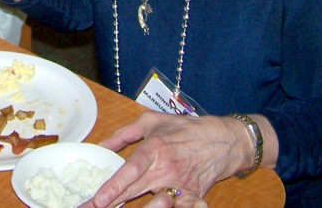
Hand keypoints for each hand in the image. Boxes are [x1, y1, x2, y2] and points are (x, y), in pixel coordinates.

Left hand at [82, 112, 249, 207]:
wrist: (223, 141)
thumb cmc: (184, 129)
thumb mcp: (151, 121)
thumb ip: (124, 134)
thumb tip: (101, 145)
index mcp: (155, 148)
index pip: (131, 170)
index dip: (114, 186)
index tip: (98, 199)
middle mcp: (167, 169)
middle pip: (135, 191)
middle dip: (112, 204)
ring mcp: (181, 186)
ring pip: (155, 205)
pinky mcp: (193, 197)